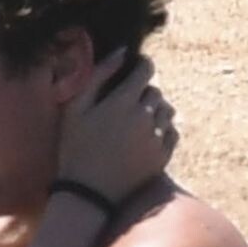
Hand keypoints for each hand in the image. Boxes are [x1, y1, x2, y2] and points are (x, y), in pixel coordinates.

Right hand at [56, 51, 176, 202]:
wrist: (88, 194)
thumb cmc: (75, 149)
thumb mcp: (75, 109)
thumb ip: (98, 76)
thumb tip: (122, 52)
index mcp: (123, 102)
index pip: (146, 70)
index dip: (141, 66)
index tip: (135, 69)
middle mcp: (144, 117)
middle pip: (156, 90)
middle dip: (144, 92)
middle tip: (127, 104)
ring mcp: (156, 138)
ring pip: (166, 110)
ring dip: (154, 110)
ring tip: (136, 121)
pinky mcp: (163, 156)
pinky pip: (172, 132)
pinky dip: (162, 130)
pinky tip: (145, 137)